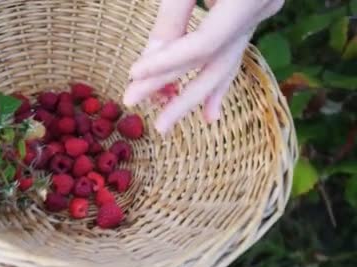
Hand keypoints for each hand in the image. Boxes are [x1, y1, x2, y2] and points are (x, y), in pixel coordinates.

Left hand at [123, 0, 283, 133]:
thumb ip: (172, 15)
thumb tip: (151, 61)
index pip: (202, 44)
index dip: (167, 64)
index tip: (133, 77)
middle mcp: (262, 6)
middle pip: (216, 62)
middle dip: (180, 94)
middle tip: (152, 124)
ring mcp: (263, 8)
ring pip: (227, 61)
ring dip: (198, 95)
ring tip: (172, 123)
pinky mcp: (254, 8)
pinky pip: (233, 49)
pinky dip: (216, 77)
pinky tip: (210, 110)